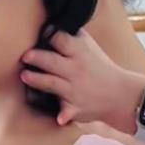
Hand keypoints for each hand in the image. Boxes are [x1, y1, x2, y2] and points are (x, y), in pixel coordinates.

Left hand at [20, 29, 144, 131]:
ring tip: (24, 76)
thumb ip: (73, 37)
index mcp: (80, 53)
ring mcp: (74, 90)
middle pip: (52, 61)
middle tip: (25, 56)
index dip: (51, 37)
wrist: (120, 95)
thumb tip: (52, 25)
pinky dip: (65, 116)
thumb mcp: (90, 47)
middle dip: (37, 57)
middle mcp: (76, 70)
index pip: (61, 40)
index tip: (40, 37)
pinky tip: (60, 119)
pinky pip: (68, 112)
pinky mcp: (75, 108)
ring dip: (37, 80)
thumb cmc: (102, 69)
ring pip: (52, 84)